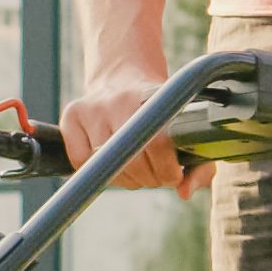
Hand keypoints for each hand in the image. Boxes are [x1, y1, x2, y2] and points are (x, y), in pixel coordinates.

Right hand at [58, 65, 190, 197]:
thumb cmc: (161, 115)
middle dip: (148, 179)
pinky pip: (80, 161)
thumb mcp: (187, 133)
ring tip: (134, 166)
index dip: (167, 170)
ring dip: (124, 178)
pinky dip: (95, 171)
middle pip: (131, 160)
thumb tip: (184, 192)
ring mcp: (92, 107)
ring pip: (104, 165)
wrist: (124, 78)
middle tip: (154, 175)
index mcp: (154, 99)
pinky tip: (110, 162)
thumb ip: (200, 166)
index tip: (173, 175)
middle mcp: (119, 100)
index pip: (158, 144)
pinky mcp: (71, 115)